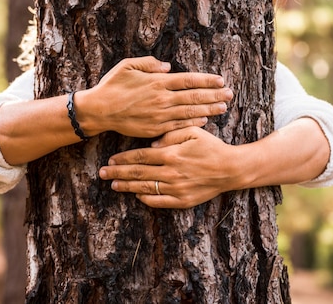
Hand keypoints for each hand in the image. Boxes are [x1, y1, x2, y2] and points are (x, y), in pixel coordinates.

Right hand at [76, 57, 232, 137]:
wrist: (99, 110)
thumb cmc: (112, 86)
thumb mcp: (128, 66)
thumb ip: (149, 63)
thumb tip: (168, 67)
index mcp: (158, 82)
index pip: (189, 80)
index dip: (207, 80)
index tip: (221, 80)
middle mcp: (162, 98)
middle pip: (195, 97)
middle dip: (214, 95)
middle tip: (230, 94)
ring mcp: (160, 115)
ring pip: (190, 112)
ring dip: (209, 109)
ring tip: (223, 107)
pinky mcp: (155, 128)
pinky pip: (179, 126)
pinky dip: (193, 123)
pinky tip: (205, 121)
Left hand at [99, 127, 238, 207]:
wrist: (230, 169)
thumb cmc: (211, 147)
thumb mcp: (192, 131)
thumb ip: (170, 134)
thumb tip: (152, 143)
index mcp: (171, 154)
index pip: (140, 157)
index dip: (123, 159)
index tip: (111, 160)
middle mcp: (170, 172)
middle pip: (138, 173)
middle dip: (117, 173)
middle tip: (102, 173)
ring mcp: (176, 188)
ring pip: (145, 188)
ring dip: (127, 187)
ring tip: (113, 185)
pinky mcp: (183, 201)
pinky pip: (159, 202)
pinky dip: (146, 199)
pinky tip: (136, 195)